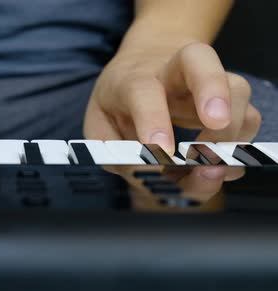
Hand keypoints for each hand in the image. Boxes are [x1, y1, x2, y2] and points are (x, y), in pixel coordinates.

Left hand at [85, 42, 260, 154]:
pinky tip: (218, 167)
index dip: (152, 119)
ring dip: (231, 133)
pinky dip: (238, 148)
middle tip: (216, 124)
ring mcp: (206, 81)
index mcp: (132, 78)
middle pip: (199, 60)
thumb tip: (149, 174)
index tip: (160, 150)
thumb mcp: (99, 125)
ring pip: (235, 89)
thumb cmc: (118, 100)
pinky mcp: (229, 99)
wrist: (144, 64)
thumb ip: (117, 153)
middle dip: (212, 90)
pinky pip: (248, 118)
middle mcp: (172, 72)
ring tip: (209, 166)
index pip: (142, 90)